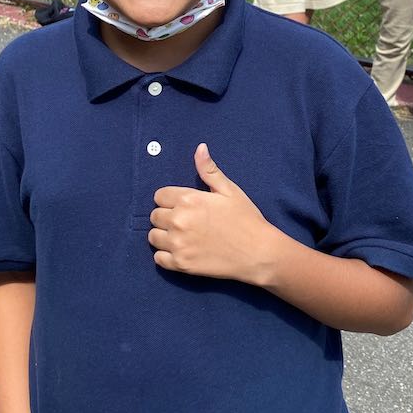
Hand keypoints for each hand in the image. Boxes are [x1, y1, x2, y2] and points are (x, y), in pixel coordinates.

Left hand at [149, 143, 271, 282]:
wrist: (258, 253)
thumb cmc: (246, 219)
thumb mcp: (229, 190)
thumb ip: (209, 170)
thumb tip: (200, 148)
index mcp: (188, 199)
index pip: (159, 196)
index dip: (170, 200)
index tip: (184, 206)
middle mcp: (179, 221)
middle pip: (154, 216)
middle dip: (166, 217)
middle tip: (185, 222)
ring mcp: (178, 244)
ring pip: (153, 237)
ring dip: (164, 236)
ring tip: (182, 237)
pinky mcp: (181, 265)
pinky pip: (158, 259)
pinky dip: (166, 256)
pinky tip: (181, 251)